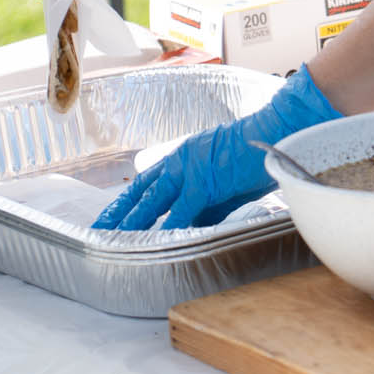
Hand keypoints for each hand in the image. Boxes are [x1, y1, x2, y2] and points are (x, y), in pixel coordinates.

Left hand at [94, 66, 344, 230]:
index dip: (127, 200)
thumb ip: (207, 201)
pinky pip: (181, 212)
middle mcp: (181, 160)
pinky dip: (167, 228)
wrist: (277, 131)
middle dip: (119, 213)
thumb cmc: (259, 153)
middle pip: (141, 191)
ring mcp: (190, 170)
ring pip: (151, 201)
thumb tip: (193, 225)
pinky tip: (154, 242)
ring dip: (131, 222)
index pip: (147, 182)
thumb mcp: (225, 178)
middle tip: (97, 231)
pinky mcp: (205, 182)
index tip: (112, 215)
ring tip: (112, 240)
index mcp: (185, 156)